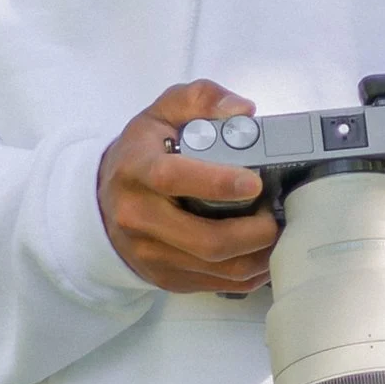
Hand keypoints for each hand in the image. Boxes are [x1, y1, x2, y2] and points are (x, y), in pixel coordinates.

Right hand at [98, 80, 281, 294]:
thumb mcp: (165, 111)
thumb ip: (203, 99)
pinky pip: (216, 284)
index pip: (173, 179)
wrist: (106, 199)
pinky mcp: (165, 278)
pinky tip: (263, 254)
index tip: (254, 182)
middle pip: (204, 239)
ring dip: (258, 256)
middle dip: (252, 233)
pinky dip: (249, 273)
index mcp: (137, 169)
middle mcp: (138, 216)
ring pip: (216, 267)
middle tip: (277, 217)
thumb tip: (243, 110)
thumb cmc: (145, 151)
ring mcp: (149, 253)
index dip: (216, 183)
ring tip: (278, 234)